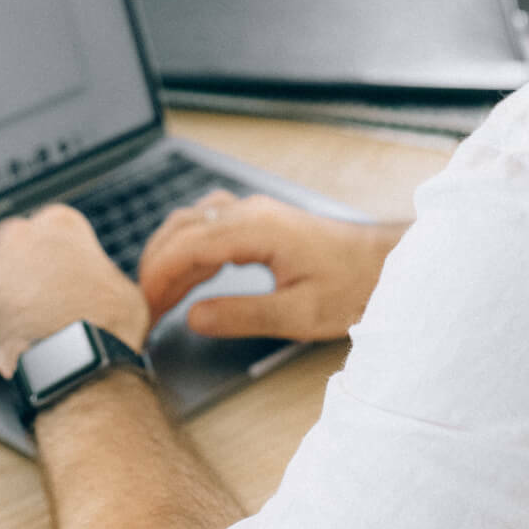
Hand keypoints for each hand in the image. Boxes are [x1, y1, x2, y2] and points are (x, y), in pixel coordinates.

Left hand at [0, 204, 149, 377]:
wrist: (83, 360)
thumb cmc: (109, 327)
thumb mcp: (121, 286)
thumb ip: (99, 273)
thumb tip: (98, 284)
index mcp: (61, 224)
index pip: (41, 225)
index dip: (42, 251)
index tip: (47, 270)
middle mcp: (23, 234)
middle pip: (5, 237)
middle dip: (11, 260)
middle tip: (23, 291)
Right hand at [136, 191, 404, 343]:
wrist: (385, 264)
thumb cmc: (352, 287)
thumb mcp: (299, 314)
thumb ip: (242, 315)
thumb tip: (192, 317)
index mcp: (257, 228)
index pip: (187, 245)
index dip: (158, 276)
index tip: (143, 309)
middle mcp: (250, 211)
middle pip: (181, 229)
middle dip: (156, 267)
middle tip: (143, 310)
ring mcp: (254, 211)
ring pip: (191, 223)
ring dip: (169, 256)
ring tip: (158, 299)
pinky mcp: (259, 220)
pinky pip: (209, 225)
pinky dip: (188, 250)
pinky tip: (186, 279)